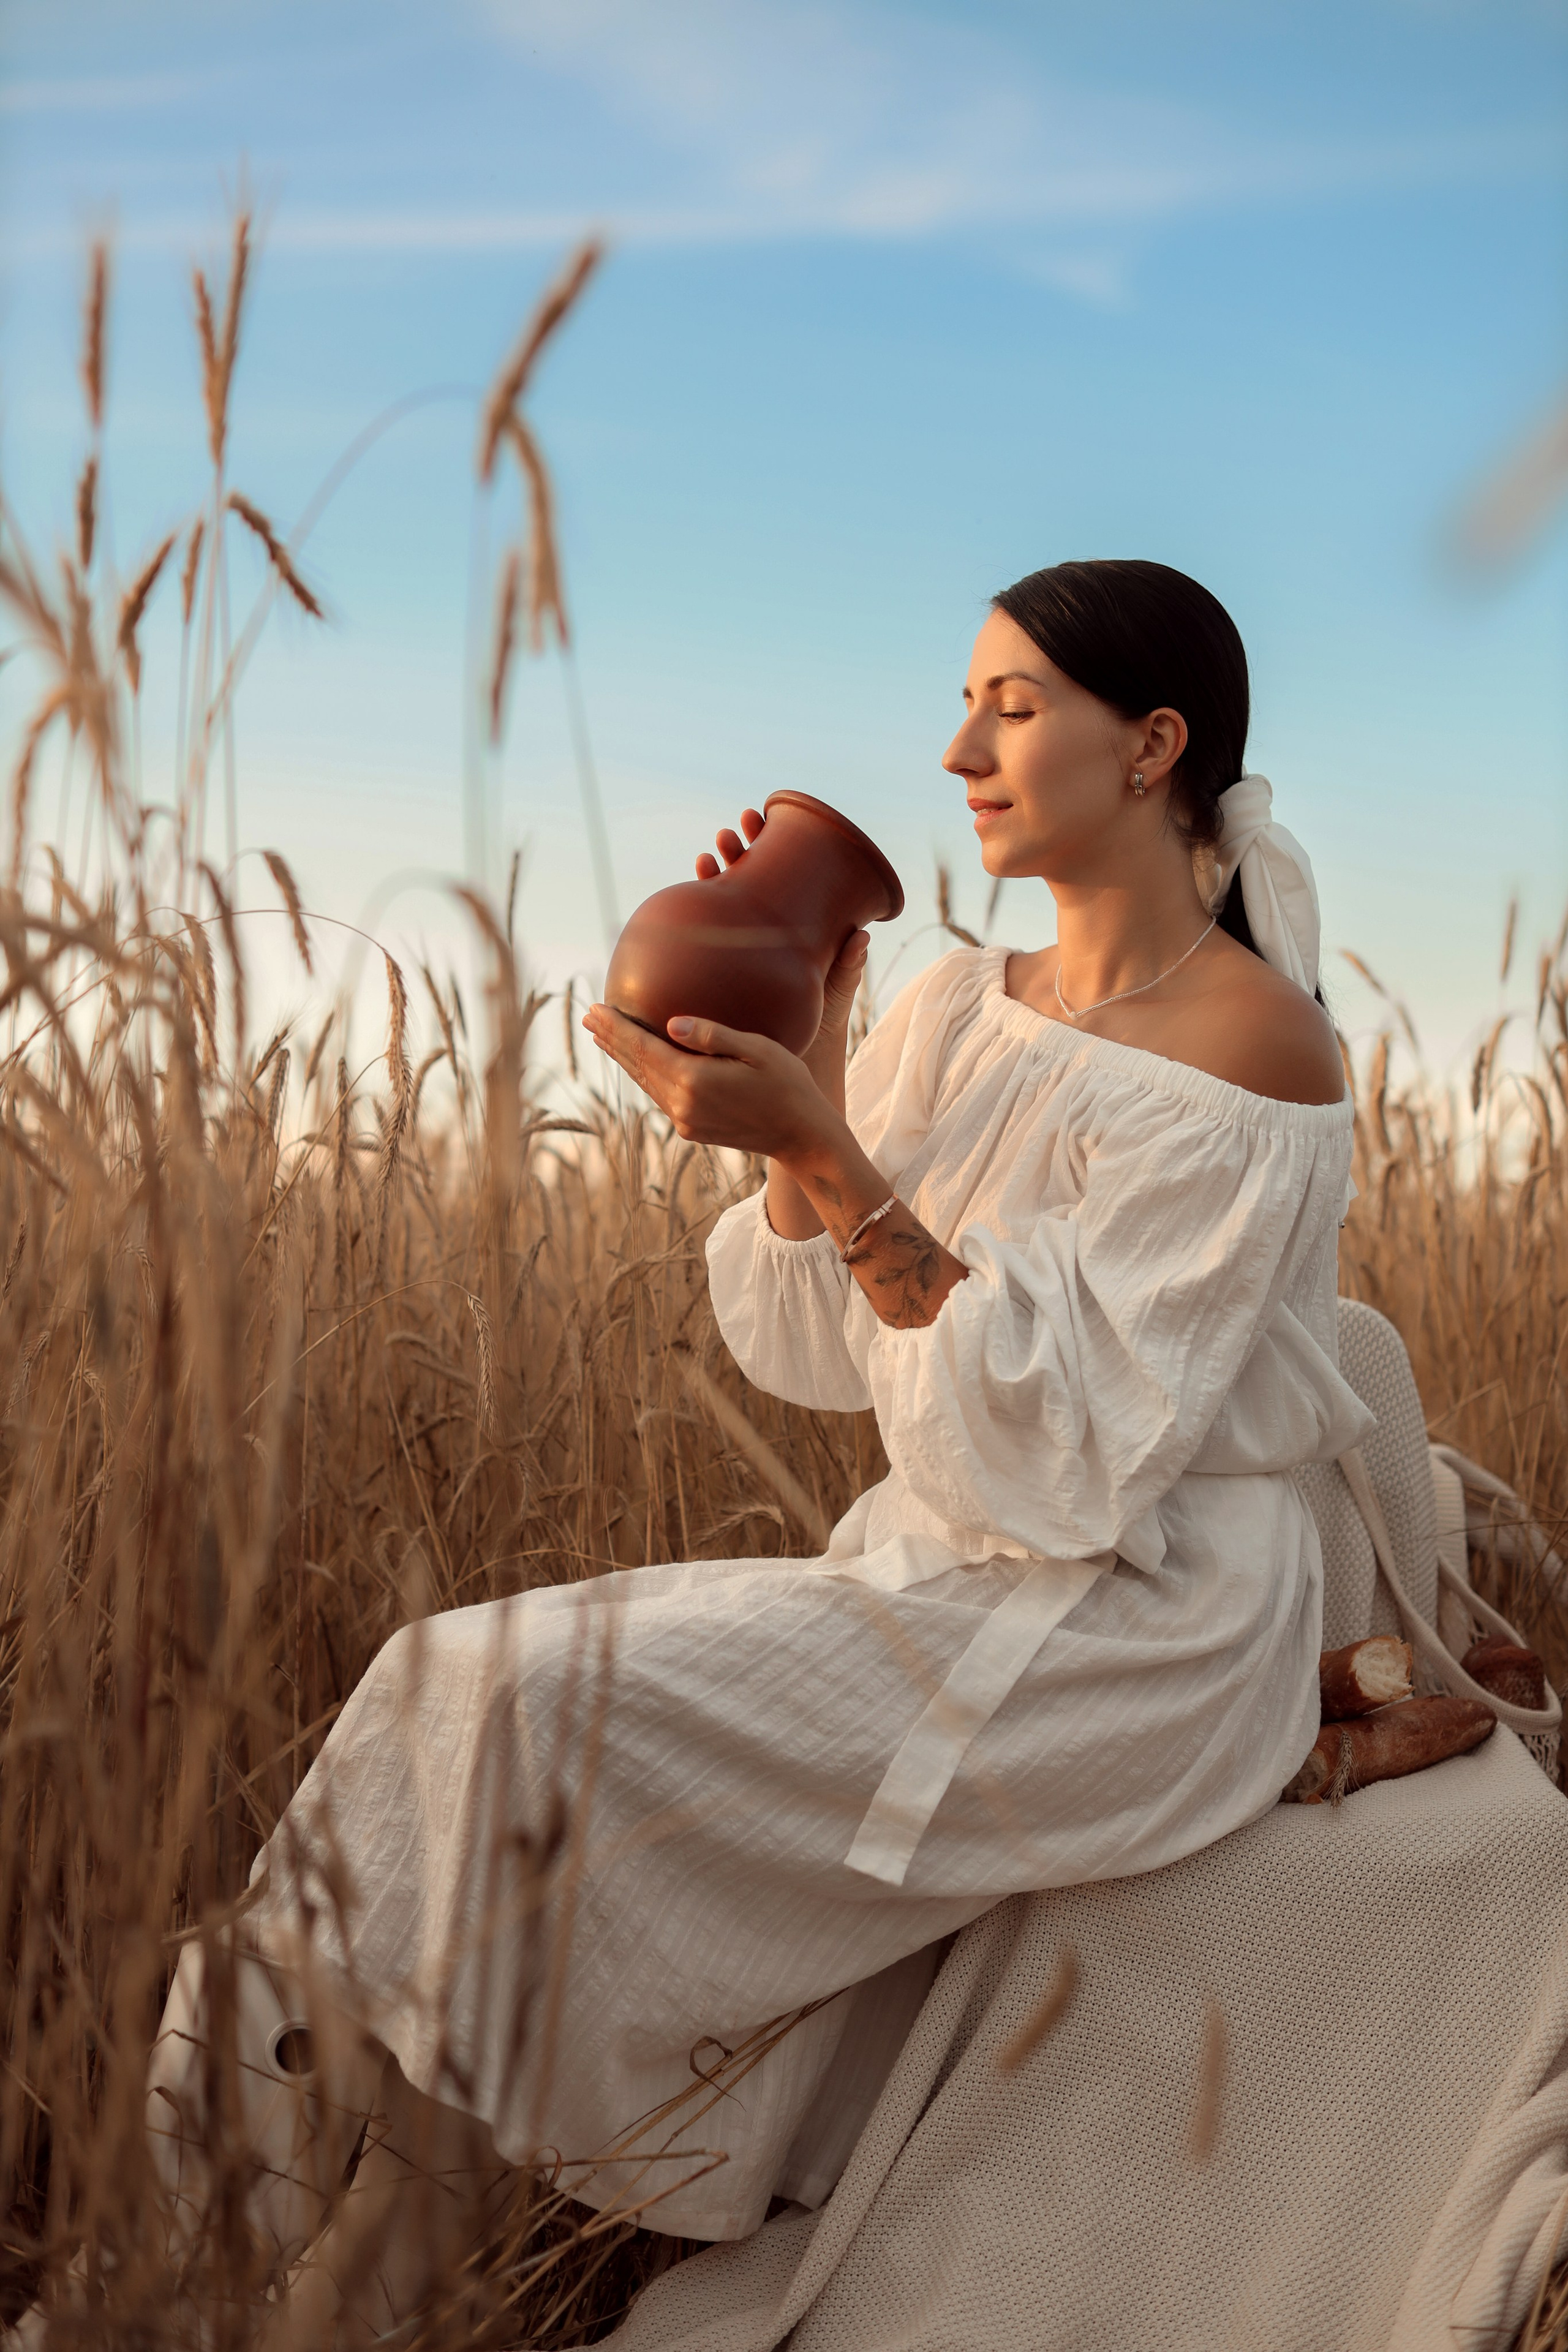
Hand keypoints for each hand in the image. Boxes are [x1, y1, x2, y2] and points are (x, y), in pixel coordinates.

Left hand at [582, 1003, 841, 1161]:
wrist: (802, 1136)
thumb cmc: (788, 1085)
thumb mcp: (758, 1050)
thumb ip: (714, 1036)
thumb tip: (671, 1023)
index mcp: (695, 1080)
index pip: (644, 1047)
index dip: (618, 1027)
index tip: (596, 1008)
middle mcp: (683, 1104)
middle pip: (638, 1066)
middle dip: (612, 1040)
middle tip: (589, 1016)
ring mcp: (685, 1121)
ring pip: (645, 1083)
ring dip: (624, 1059)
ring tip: (605, 1037)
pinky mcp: (691, 1130)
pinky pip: (659, 1097)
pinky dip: (644, 1076)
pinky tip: (639, 1064)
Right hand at [690, 803, 867, 1101]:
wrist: (793, 1076)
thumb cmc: (818, 1036)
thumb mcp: (834, 1000)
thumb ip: (844, 970)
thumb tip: (862, 935)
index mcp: (790, 937)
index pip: (776, 882)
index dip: (767, 849)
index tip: (759, 819)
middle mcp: (762, 945)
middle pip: (745, 886)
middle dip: (736, 854)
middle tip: (729, 833)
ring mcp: (738, 962)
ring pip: (721, 911)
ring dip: (714, 879)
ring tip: (708, 856)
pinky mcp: (719, 983)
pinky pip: (700, 951)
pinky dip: (691, 927)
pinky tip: (679, 907)